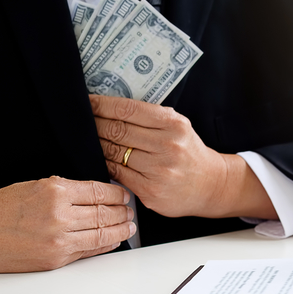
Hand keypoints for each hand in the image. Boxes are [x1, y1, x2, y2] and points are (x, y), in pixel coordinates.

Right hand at [0, 176, 135, 273]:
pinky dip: (105, 246)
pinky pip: (89, 252)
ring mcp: (58, 241)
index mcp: (55, 191)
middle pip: (106, 214)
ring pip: (103, 235)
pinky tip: (113, 240)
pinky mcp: (55, 261)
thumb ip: (67, 190)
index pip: (101, 192)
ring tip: (129, 226)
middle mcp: (60, 216)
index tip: (125, 196)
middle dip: (123, 213)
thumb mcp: (35, 186)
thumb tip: (97, 195)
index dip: (118, 195)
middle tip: (131, 211)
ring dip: (121, 230)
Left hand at [90, 95, 276, 218]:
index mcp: (173, 125)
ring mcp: (159, 170)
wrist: (211, 184)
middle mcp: (167, 146)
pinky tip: (102, 158)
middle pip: (117, 130)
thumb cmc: (190, 152)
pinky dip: (106, 164)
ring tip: (89, 139)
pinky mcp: (150, 190)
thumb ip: (152, 117)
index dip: (102, 105)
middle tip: (82, 120)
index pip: (128, 110)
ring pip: (114, 152)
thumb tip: (113, 107)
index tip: (88, 102)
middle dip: (95, 124)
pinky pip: (118, 173)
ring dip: (97, 144)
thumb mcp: (179, 127)